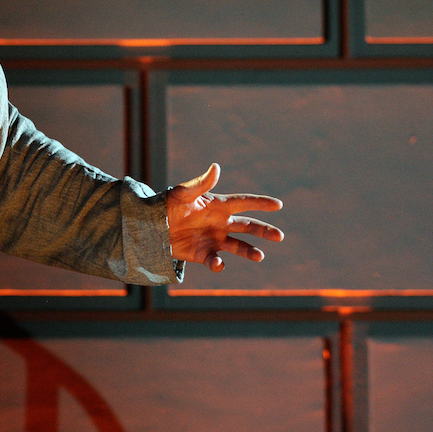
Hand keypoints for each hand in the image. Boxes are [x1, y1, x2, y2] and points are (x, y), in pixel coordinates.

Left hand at [165, 163, 284, 272]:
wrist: (152, 226)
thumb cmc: (167, 205)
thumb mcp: (183, 193)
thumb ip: (201, 184)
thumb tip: (217, 167)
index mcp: (218, 206)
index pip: (245, 203)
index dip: (261, 203)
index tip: (278, 205)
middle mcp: (220, 223)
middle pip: (248, 226)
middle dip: (264, 231)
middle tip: (280, 236)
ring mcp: (213, 239)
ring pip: (238, 246)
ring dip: (249, 251)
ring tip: (260, 256)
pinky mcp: (203, 254)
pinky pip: (216, 261)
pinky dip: (219, 264)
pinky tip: (219, 264)